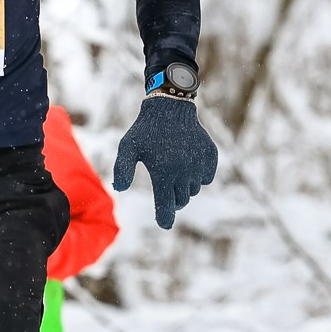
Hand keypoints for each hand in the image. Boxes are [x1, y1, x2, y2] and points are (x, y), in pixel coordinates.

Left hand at [112, 94, 218, 228]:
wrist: (170, 107)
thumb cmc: (145, 130)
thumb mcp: (127, 147)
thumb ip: (122, 169)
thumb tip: (119, 189)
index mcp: (163, 173)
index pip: (166, 207)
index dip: (165, 218)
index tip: (164, 223)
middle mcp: (184, 172)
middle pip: (181, 200)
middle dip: (173, 199)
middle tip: (166, 185)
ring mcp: (199, 164)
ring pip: (193, 189)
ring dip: (185, 186)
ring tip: (175, 168)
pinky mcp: (211, 157)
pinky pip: (207, 177)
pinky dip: (199, 175)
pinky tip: (188, 162)